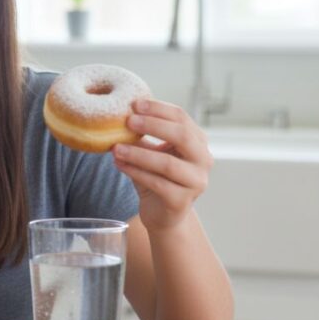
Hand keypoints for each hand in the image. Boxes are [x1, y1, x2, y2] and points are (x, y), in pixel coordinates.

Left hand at [111, 99, 212, 232]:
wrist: (163, 215)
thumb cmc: (157, 178)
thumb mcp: (151, 152)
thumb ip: (142, 135)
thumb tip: (120, 114)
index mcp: (198, 142)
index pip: (182, 118)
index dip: (159, 109)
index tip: (135, 104)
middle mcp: (203, 160)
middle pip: (182, 136)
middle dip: (153, 125)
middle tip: (128, 121)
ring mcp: (196, 182)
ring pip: (167, 163)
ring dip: (138, 153)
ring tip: (115, 148)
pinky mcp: (181, 201)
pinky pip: (156, 183)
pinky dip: (135, 172)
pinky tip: (119, 164)